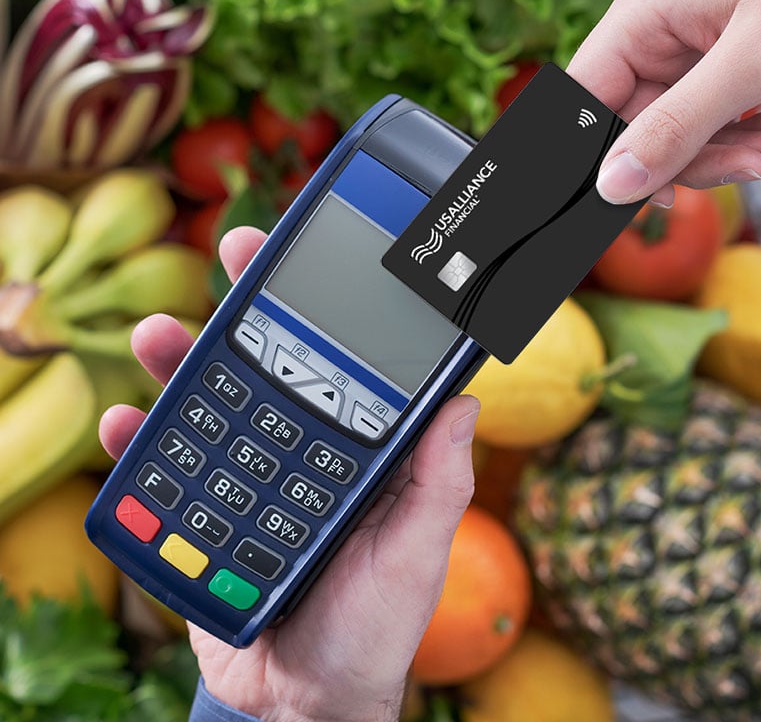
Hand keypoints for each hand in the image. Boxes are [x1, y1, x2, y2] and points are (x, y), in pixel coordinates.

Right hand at [99, 226, 479, 721]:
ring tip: (155, 334)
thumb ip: (440, 484)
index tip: (318, 259)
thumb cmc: (373, 624)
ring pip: (212, 403)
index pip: (341, 363)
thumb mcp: (416, 553)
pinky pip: (167, 469)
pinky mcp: (203, 511)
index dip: (333, 309)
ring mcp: (249, 475)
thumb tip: (465, 403)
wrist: (307, 696)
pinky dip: (141, 447)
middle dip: (251, 307)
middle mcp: (301, 448)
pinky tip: (122, 425)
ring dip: (181, 363)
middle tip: (233, 254)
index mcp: (356, 448)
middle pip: (272, 365)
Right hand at [568, 0, 760, 207]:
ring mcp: (679, 58)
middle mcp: (650, 38)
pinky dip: (732, 145)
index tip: (627, 194)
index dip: (597, 154)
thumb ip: (678, 127)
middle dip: (683, 160)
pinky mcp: (707, 76)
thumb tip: (613, 185)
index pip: (584, 102)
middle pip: (630, 129)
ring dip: (716, 157)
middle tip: (741, 169)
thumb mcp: (750, 62)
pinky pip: (697, 130)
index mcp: (640, 17)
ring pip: (667, 138)